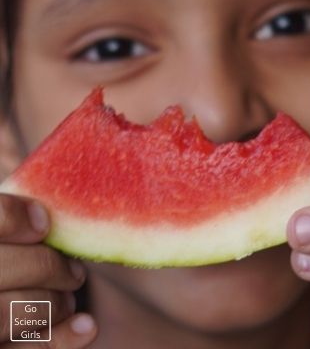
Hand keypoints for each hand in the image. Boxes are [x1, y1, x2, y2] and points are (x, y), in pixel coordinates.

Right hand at [0, 194, 96, 347]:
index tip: (42, 222)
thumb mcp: (1, 221)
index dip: (11, 219)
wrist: (1, 283)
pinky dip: (59, 339)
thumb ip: (8, 211)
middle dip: (47, 266)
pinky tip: (88, 325)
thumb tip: (42, 188)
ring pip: (13, 312)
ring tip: (67, 296)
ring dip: (55, 302)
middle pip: (4, 268)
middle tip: (73, 270)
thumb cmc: (4, 255)